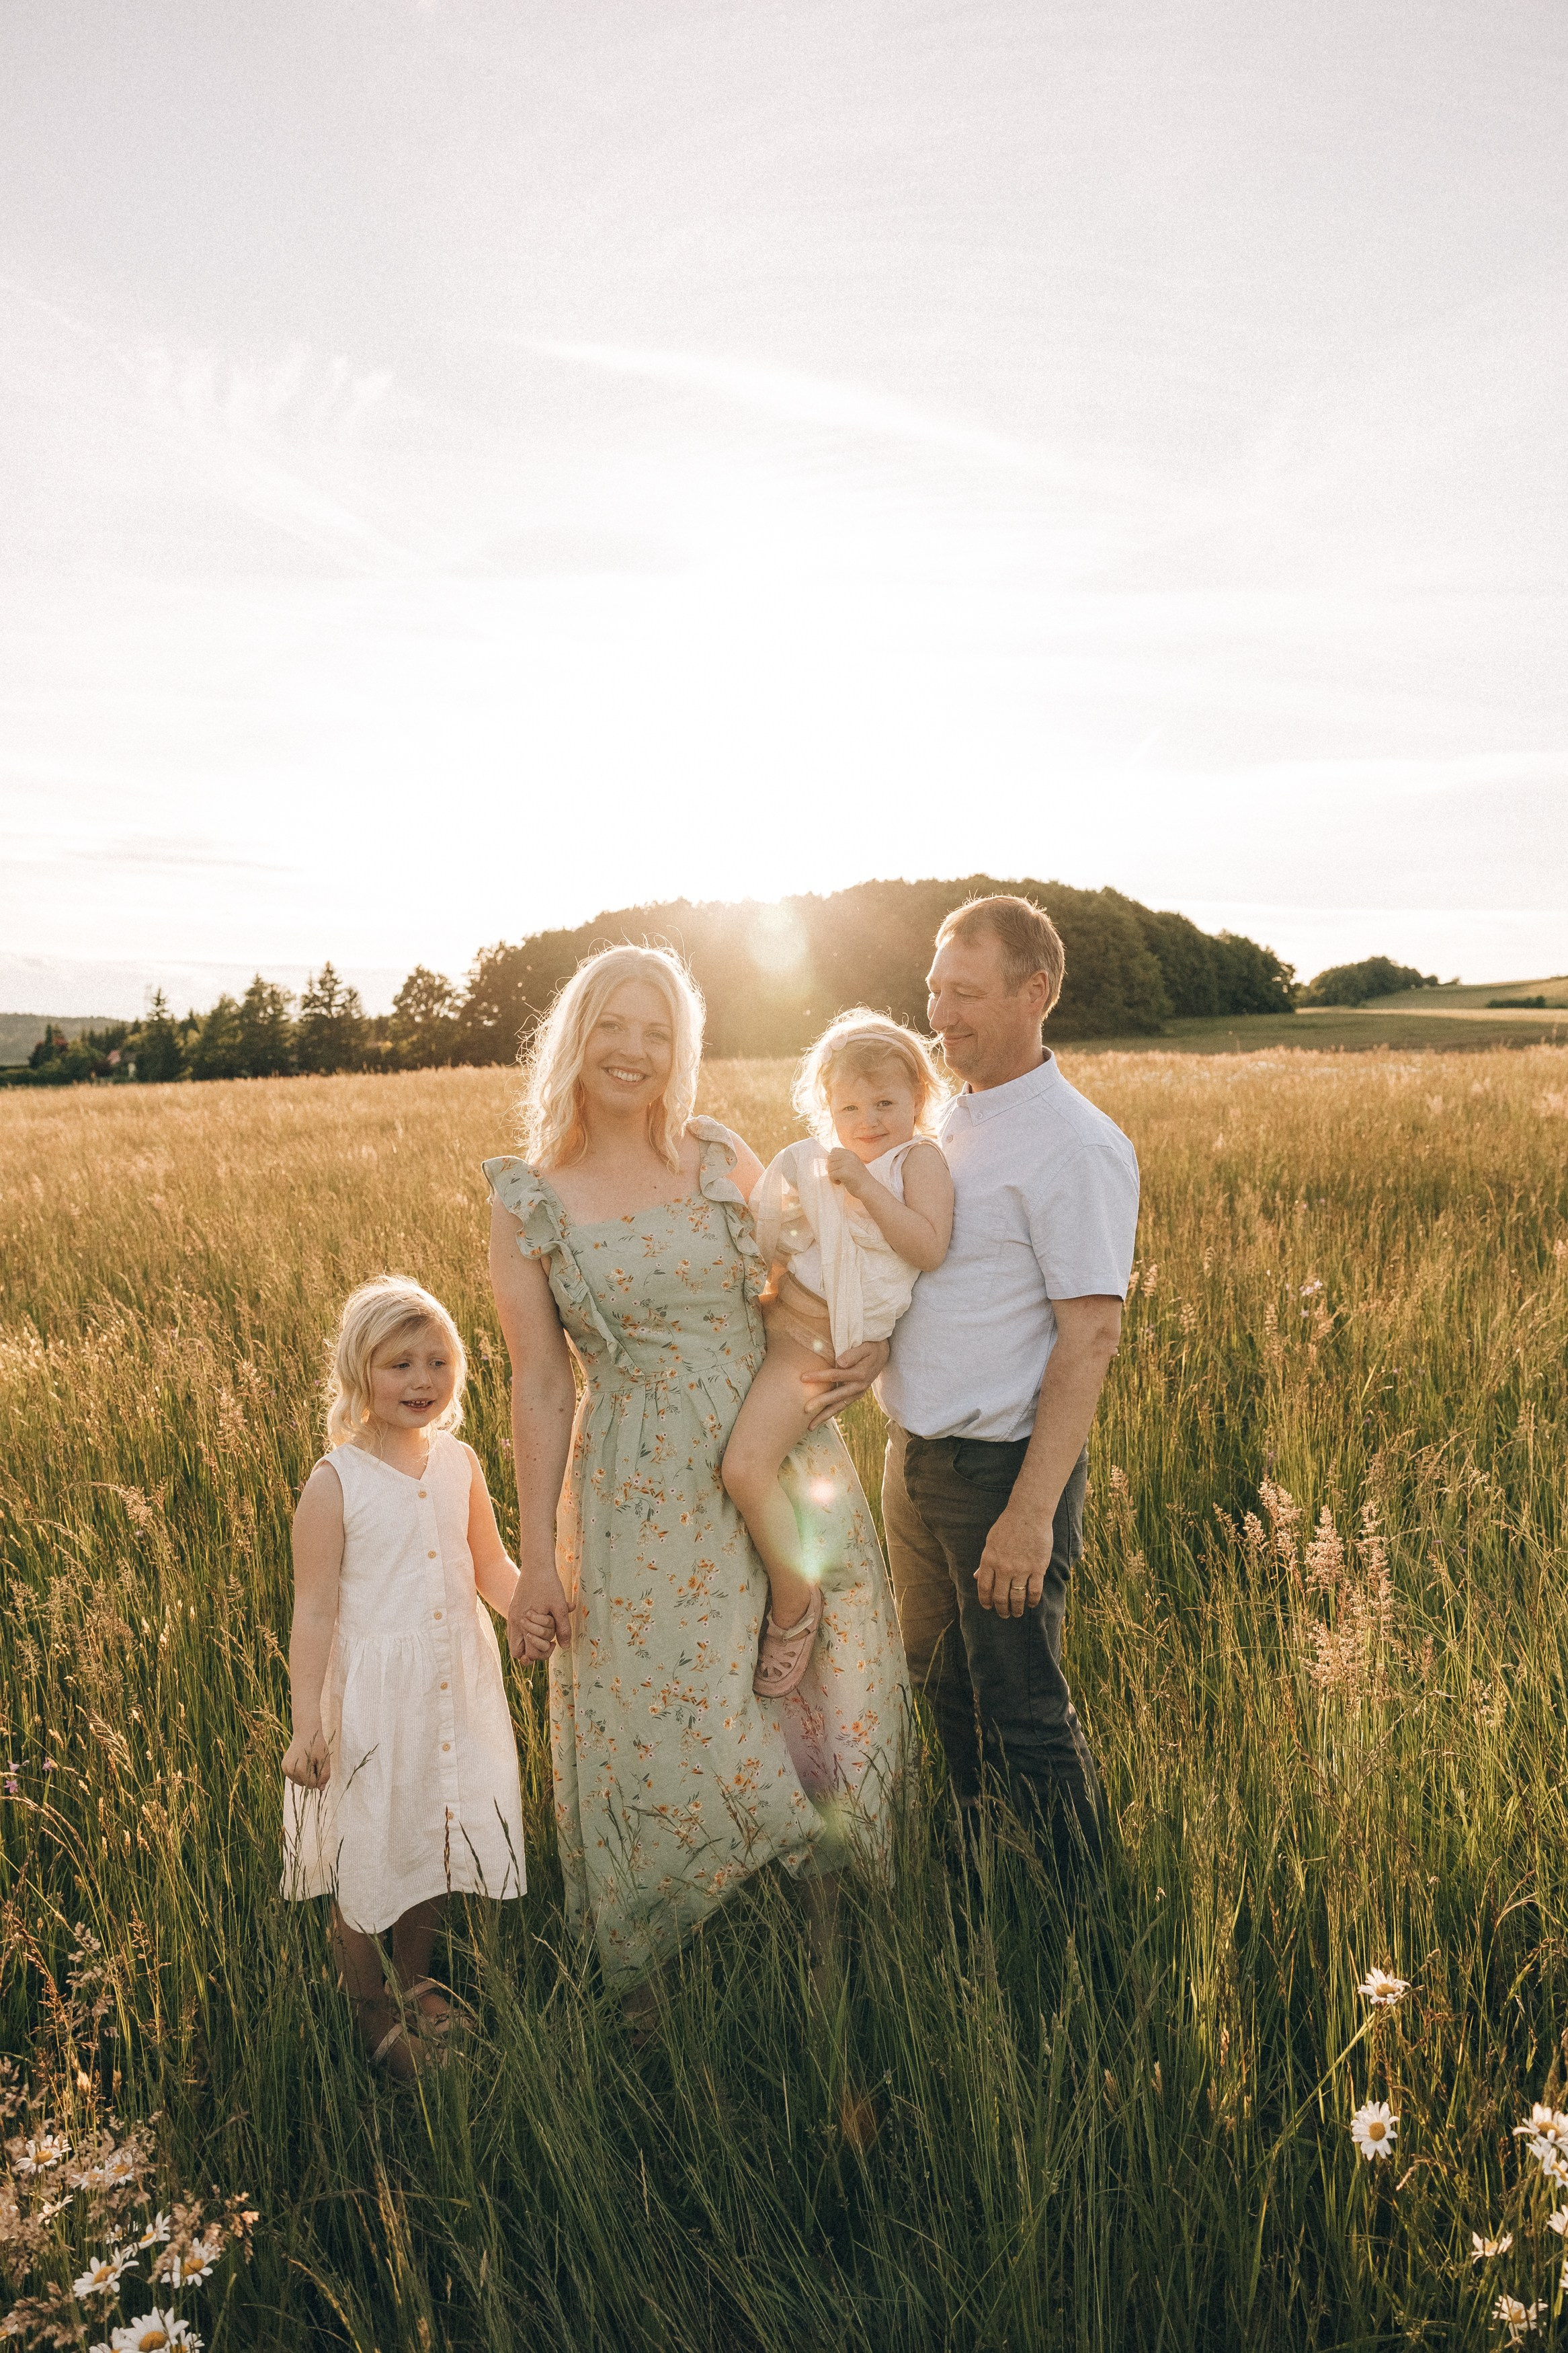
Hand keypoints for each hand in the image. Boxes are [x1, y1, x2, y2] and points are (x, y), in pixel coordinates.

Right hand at [282, 1726, 329, 1787]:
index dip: (318, 1776)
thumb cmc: (317, 1745)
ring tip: (307, 1761)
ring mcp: (286, 1769)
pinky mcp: (284, 1767)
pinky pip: (294, 1777)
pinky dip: (299, 1772)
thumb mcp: (324, 1759)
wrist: (305, 1732)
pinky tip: (301, 1761)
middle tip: (313, 1761)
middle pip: (305, 1784)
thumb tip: (321, 1789)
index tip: (318, 1764)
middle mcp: (291, 1771)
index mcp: (301, 1769)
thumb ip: (325, 1775)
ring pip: (300, 1782)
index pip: (312, 1785)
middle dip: (312, 1776)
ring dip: (306, 1775)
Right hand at [508, 1566, 571, 1661]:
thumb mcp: (559, 1607)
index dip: (542, 1653)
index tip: (553, 1643)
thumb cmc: (549, 1585)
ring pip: (515, 1640)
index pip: (528, 1654)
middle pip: (517, 1652)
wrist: (536, 1564)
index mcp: (523, 1624)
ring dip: (529, 1641)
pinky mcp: (513, 1609)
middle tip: (548, 1642)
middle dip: (533, 1652)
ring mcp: (512, 1616)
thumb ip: (563, 1628)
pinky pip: (516, 1629)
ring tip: (545, 1633)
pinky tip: (541, 1621)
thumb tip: (565, 1647)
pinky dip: (527, 1630)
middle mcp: (514, 1622)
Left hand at [800, 1338, 888, 1427]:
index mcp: (860, 1374)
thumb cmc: (870, 1347)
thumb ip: (853, 1354)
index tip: (803, 1378)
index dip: (819, 1377)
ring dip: (825, 1416)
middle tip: (805, 1410)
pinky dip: (831, 1413)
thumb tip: (839, 1363)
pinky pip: (842, 1406)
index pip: (835, 1375)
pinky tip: (820, 1419)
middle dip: (820, 1403)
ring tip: (810, 1426)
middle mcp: (859, 1387)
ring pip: (839, 1407)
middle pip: (836, 1396)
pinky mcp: (856, 1396)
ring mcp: (858, 1393)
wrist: (882, 1355)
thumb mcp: (864, 1347)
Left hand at [825, 1147, 868, 1196]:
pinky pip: (831, 1175)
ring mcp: (847, 1163)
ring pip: (829, 1167)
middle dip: (831, 1168)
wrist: (868, 1188)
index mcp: (851, 1153)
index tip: (838, 1168)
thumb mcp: (853, 1165)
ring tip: (840, 1180)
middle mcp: (849, 1156)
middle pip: (830, 1158)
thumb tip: (826, 1163)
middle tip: (837, 1175)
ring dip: (832, 1175)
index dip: (833, 1160)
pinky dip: (833, 1180)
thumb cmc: (859, 1179)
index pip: (833, 1151)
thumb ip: (843, 1161)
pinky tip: (840, 1183)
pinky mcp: (845, 1172)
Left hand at [974, 1501, 1052, 1616]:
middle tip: (1004, 1615)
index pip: (984, 1588)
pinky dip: (1032, 1601)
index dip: (985, 1600)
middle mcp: (1003, 1568)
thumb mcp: (990, 1542)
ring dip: (1016, 1609)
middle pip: (1000, 1597)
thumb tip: (976, 1577)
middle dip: (1001, 1610)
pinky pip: (1034, 1591)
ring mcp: (1021, 1569)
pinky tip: (1031, 1605)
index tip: (988, 1607)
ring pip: (1017, 1597)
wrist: (1028, 1514)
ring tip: (1017, 1613)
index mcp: (989, 1560)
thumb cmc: (1008, 1526)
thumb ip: (985, 1562)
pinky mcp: (1037, 1568)